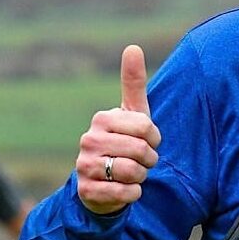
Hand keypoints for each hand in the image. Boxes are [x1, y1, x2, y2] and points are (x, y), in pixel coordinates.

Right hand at [76, 44, 160, 214]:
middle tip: (141, 161)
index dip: (154, 138)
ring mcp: (84, 166)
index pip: (146, 127)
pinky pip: (125, 193)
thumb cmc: (124, 142)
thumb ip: (133, 82)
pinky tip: (126, 189)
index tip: (147, 141)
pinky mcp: (87, 191)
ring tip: (133, 174)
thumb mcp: (132, 113)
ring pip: (133, 172)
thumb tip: (133, 46)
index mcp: (101, 119)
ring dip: (141, 176)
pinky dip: (134, 193)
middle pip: (141, 150)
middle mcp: (88, 140)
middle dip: (149, 159)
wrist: (103, 182)